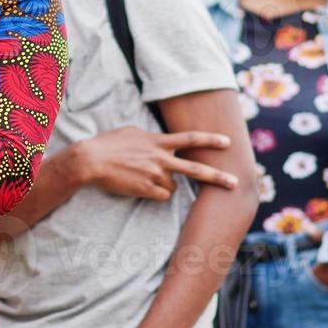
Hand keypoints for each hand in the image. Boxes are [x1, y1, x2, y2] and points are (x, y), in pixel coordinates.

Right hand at [72, 127, 237, 200]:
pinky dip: (157, 194)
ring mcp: (154, 175)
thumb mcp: (132, 131)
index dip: (211, 140)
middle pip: (195, 170)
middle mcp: (160, 158)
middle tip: (235, 184)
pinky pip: (161, 196)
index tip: (228, 142)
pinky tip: (143, 187)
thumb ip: (150, 137)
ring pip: (174, 187)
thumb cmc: (109, 143)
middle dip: (217, 177)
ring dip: (167, 185)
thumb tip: (158, 140)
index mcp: (158, 141)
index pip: (191, 139)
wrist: (91, 160)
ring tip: (147, 178)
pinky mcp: (146, 189)